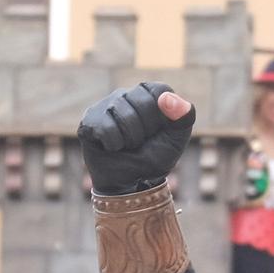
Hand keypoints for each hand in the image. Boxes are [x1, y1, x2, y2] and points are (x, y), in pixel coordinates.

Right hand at [79, 82, 195, 195]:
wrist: (131, 182)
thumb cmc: (153, 157)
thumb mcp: (176, 140)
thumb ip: (184, 117)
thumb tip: (169, 98)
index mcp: (148, 95)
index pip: (160, 90)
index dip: (164, 114)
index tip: (161, 130)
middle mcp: (125, 95)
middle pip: (142, 102)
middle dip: (148, 130)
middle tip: (142, 142)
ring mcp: (104, 106)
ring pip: (124, 116)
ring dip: (132, 140)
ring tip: (128, 145)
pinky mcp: (89, 121)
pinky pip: (107, 129)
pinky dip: (115, 145)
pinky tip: (112, 147)